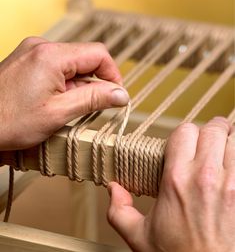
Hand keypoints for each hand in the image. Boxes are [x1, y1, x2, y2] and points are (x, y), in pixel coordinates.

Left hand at [0, 37, 128, 149]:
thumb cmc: (10, 122)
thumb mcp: (59, 113)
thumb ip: (93, 99)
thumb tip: (121, 94)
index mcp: (52, 56)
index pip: (98, 54)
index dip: (112, 75)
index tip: (115, 96)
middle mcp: (42, 47)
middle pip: (85, 59)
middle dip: (94, 83)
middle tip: (91, 108)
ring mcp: (33, 53)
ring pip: (72, 64)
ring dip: (79, 86)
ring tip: (69, 108)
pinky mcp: (29, 61)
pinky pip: (58, 68)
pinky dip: (65, 84)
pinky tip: (57, 102)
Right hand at [107, 117, 234, 251]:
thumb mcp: (140, 237)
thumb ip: (119, 211)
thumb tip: (113, 188)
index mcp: (176, 180)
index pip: (184, 132)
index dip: (184, 134)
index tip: (185, 143)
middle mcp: (205, 176)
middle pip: (213, 129)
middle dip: (210, 130)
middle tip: (208, 140)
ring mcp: (233, 183)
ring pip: (234, 138)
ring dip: (229, 140)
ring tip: (224, 148)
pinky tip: (232, 163)